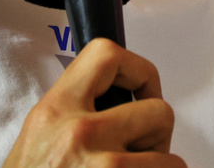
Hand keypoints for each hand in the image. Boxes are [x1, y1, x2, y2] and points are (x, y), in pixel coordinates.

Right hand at [2, 38, 186, 166]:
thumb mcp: (40, 131)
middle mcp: (81, 133)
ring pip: (172, 160)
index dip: (137, 70)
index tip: (139, 89)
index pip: (107, 55)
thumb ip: (75, 108)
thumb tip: (122, 99)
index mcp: (57, 107)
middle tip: (138, 148)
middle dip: (156, 134)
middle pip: (159, 111)